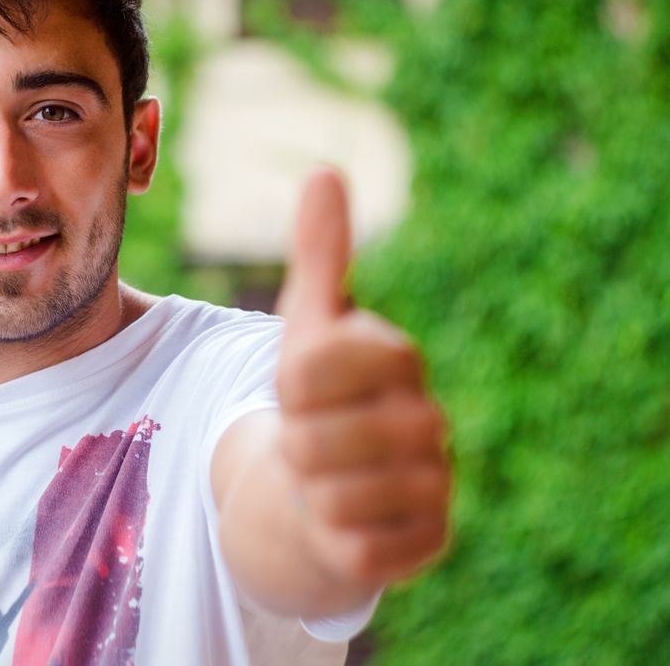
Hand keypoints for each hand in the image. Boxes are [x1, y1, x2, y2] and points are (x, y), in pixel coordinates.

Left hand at [275, 169, 449, 593]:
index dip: (283, 386)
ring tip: (326, 476)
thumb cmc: (318, 396)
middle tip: (310, 440)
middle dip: (289, 443)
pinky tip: (347, 519)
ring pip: (325, 495)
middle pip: (307, 439)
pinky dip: (329, 535)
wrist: (332, 480)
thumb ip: (318, 255)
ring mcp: (435, 484)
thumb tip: (325, 172)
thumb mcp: (308, 325)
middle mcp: (429, 419)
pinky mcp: (426, 543)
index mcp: (398, 357)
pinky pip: (349, 545)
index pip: (302, 372)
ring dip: (307, 490)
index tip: (299, 387)